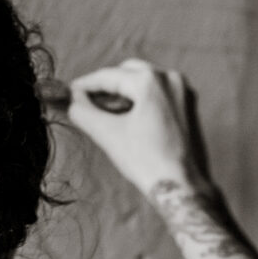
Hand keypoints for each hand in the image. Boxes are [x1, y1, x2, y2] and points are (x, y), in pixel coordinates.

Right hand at [64, 59, 210, 198]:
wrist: (181, 186)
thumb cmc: (145, 161)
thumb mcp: (107, 134)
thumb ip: (83, 112)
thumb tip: (73, 100)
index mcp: (150, 81)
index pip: (109, 76)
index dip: (86, 84)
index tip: (69, 91)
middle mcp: (169, 78)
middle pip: (127, 72)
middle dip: (107, 86)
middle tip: (86, 102)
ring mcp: (182, 90)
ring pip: (143, 81)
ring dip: (123, 92)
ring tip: (105, 111)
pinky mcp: (188, 104)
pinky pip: (157, 92)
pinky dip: (141, 99)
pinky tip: (128, 116)